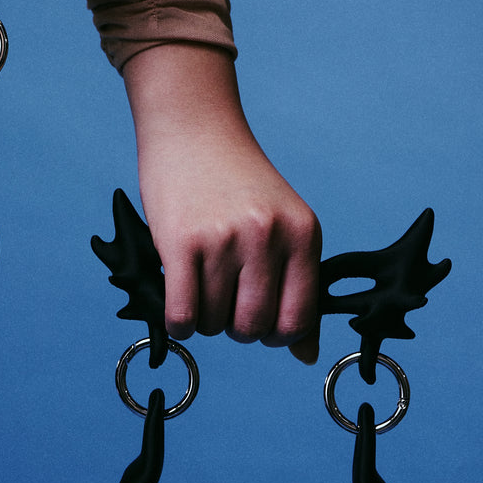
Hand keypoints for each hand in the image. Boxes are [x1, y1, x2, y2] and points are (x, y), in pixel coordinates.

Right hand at [123, 43, 320, 360]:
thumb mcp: (282, 224)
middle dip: (237, 330)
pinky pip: (182, 314)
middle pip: (254, 327)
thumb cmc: (237, 182)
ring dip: (203, 320)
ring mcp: (223, 239)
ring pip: (215, 323)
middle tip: (223, 306)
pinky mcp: (181, 242)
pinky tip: (177, 307)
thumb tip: (305, 355)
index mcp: (302, 234)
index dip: (277, 335)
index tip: (260, 322)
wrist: (194, 127)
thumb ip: (297, 285)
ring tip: (199, 289)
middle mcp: (267, 237)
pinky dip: (179, 324)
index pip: (298, 319)